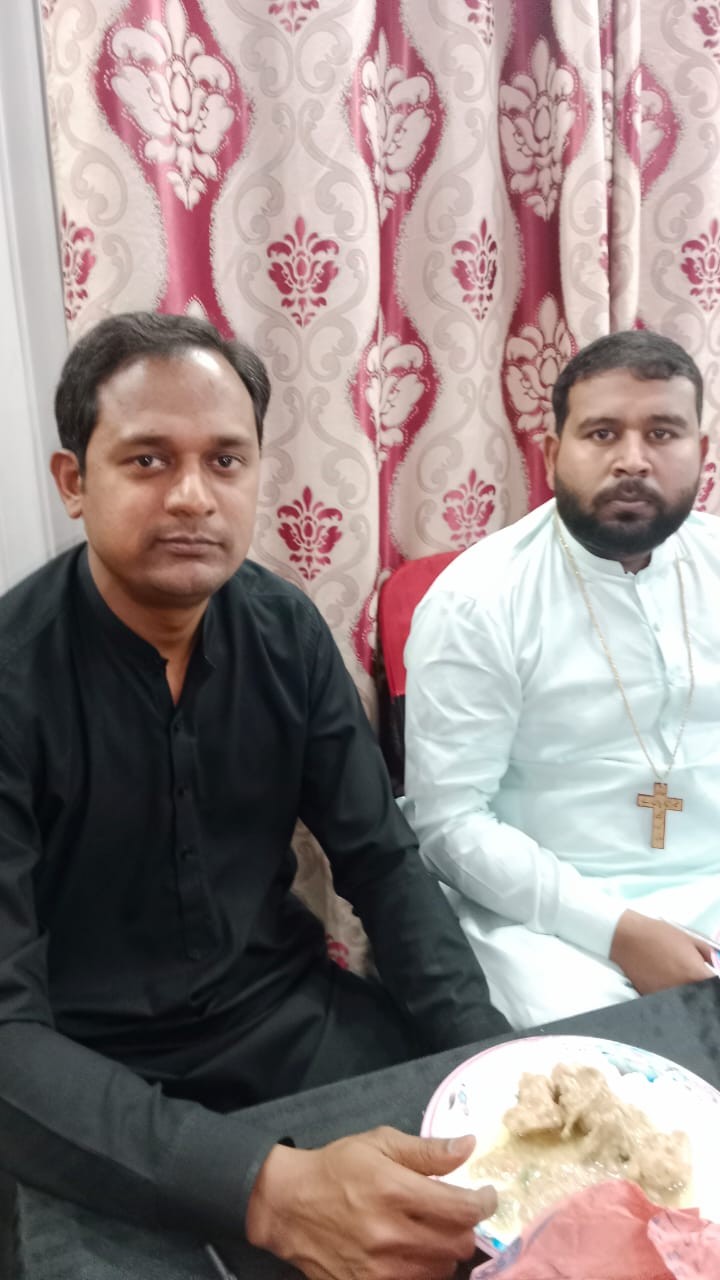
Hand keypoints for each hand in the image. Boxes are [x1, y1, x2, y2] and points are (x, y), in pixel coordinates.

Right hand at [245, 1126, 495, 1279]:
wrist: (288, 1205)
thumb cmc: (336, 1168)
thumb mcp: (380, 1143)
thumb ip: (427, 1150)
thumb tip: (469, 1146)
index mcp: (395, 1192)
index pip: (461, 1209)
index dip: (484, 1203)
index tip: (486, 1195)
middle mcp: (390, 1235)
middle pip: (458, 1244)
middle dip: (464, 1226)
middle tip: (454, 1211)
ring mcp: (380, 1269)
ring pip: (441, 1269)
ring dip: (445, 1250)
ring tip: (430, 1230)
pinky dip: (423, 1269)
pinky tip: (413, 1251)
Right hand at [610, 910, 712, 994]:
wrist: (628, 937)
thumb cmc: (658, 934)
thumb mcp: (689, 938)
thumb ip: (708, 954)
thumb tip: (717, 964)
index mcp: (696, 974)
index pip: (714, 989)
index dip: (713, 986)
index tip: (709, 981)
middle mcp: (683, 989)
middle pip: (701, 998)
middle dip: (701, 991)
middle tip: (693, 980)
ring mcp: (667, 996)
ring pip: (684, 1003)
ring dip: (686, 995)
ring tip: (677, 980)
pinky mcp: (652, 998)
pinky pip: (668, 1002)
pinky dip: (670, 997)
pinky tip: (665, 983)